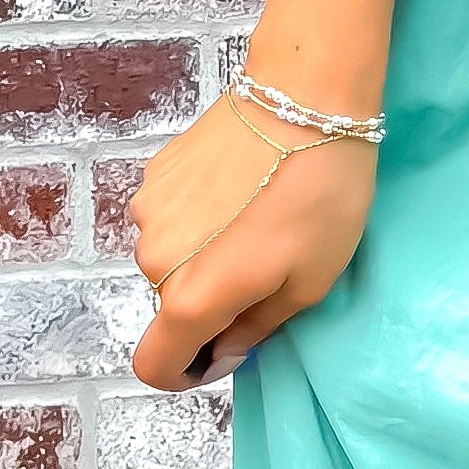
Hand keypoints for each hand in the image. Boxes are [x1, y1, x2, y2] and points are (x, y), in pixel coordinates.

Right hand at [129, 91, 378, 389]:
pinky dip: (200, 216)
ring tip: (258, 217)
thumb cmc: (320, 196)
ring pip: (172, 258)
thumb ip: (257, 328)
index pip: (155, 364)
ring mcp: (148, 212)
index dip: (187, 372)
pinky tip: (240, 186)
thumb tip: (224, 350)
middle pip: (171, 305)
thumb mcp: (310, 280)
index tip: (223, 351)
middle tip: (269, 263)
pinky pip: (173, 218)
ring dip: (205, 253)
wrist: (303, 96)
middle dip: (213, 300)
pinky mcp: (154, 174)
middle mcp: (153, 259)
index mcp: (191, 297)